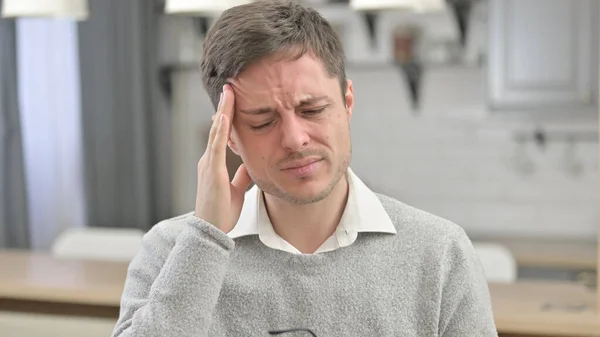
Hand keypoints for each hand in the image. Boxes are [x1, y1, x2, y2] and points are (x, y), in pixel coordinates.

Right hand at [194, 85, 251, 232]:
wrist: (210, 231)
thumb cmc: (221, 213)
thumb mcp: (237, 190)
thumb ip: (242, 176)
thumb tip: (250, 164)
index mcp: (214, 164)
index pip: (222, 135)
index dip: (227, 117)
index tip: (234, 100)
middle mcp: (208, 160)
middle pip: (217, 128)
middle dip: (224, 108)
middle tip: (230, 87)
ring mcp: (208, 165)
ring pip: (215, 132)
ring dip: (222, 112)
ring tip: (228, 93)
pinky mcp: (211, 172)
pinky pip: (215, 147)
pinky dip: (219, 131)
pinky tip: (223, 117)